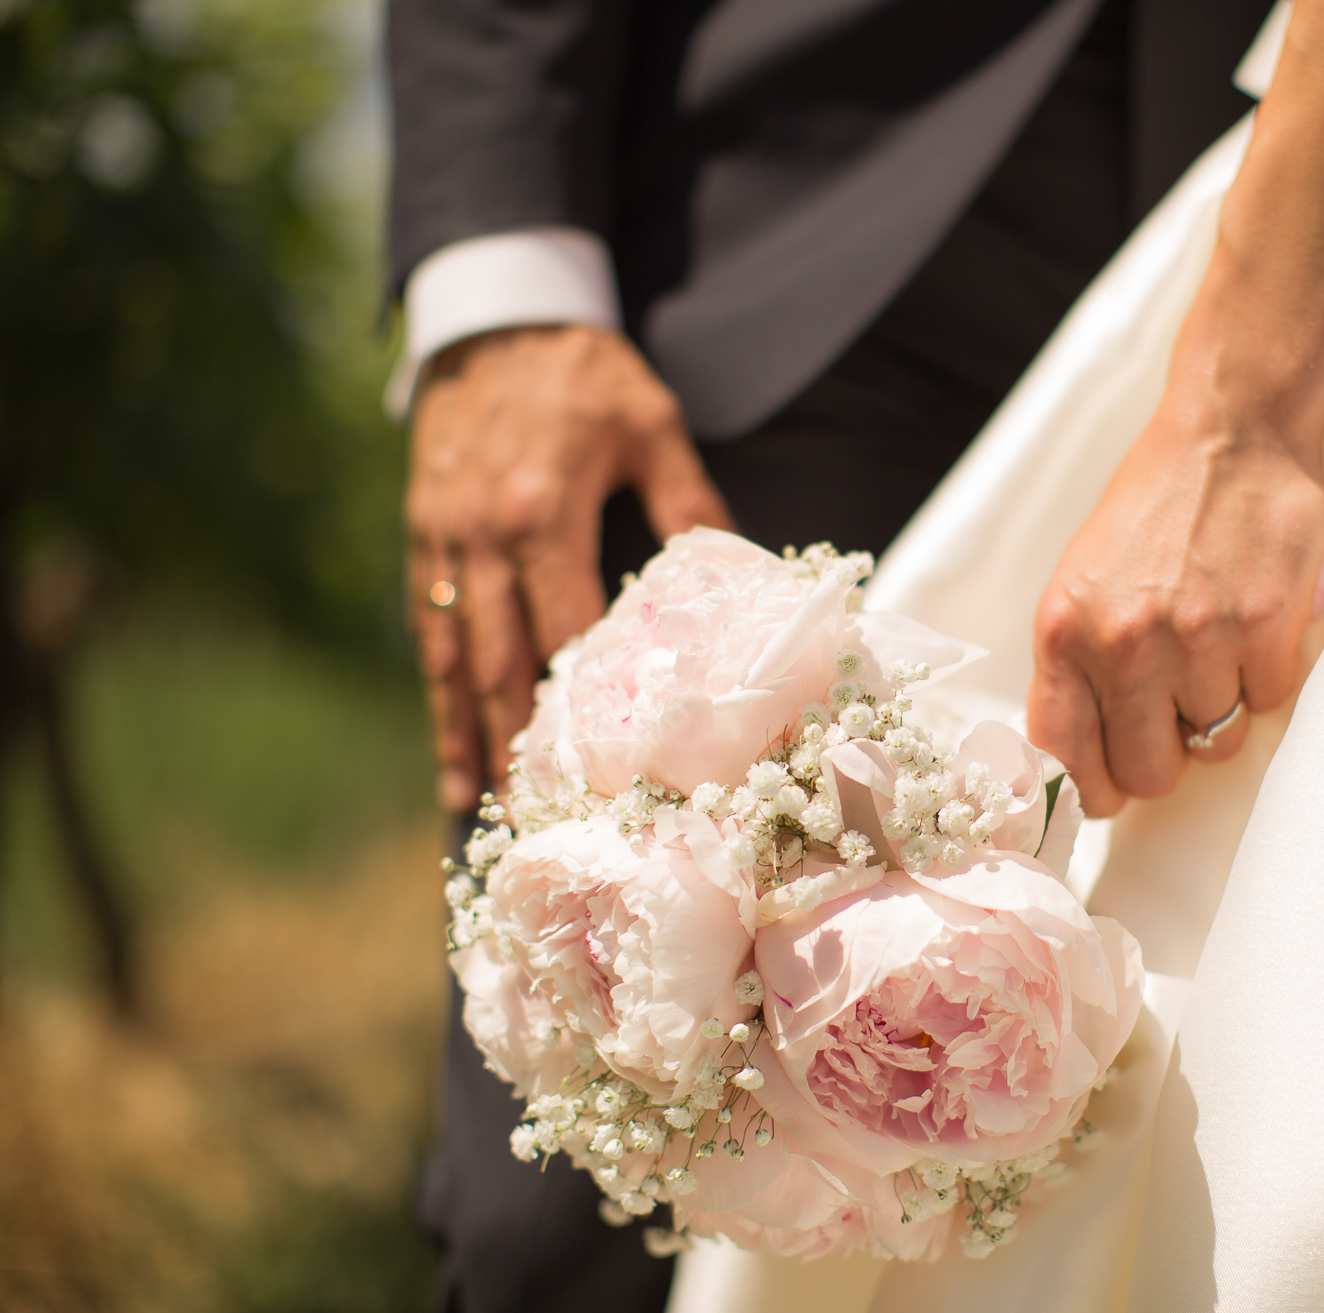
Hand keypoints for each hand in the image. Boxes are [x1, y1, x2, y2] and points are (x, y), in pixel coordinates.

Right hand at [406, 324, 731, 810]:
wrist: (495, 317)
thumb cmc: (583, 373)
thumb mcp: (649, 425)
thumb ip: (686, 501)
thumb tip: (739, 572)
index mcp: (542, 513)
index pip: (565, 629)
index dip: (585, 706)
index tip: (608, 770)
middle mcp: (482, 539)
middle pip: (502, 662)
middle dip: (522, 747)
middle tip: (546, 822)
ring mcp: (444, 543)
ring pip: (456, 660)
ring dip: (472, 739)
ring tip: (488, 813)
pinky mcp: (423, 539)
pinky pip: (429, 634)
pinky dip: (440, 700)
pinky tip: (452, 755)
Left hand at [1028, 395, 1323, 816]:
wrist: (1229, 432)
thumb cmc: (1155, 510)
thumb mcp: (1083, 583)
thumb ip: (1078, 667)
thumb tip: (1080, 761)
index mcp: (1064, 632)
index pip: (1063, 759)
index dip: (1091, 789)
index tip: (1109, 788)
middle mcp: (1124, 642)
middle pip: (1146, 774)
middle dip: (1164, 758)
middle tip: (1175, 718)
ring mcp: (1198, 637)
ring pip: (1214, 744)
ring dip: (1219, 712)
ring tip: (1216, 649)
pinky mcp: (1265, 628)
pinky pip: (1268, 702)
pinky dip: (1265, 677)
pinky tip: (1253, 626)